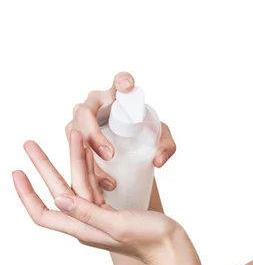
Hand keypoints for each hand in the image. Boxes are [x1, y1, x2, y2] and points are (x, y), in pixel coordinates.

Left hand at [12, 129, 181, 264]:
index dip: (26, 194)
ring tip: (66, 137)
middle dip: (43, 167)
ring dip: (71, 160)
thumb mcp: (118, 225)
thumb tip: (58, 199)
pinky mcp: (114, 211)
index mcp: (83, 229)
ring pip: (78, 184)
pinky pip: (95, 186)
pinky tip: (88, 154)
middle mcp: (87, 222)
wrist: (173, 249)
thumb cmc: (150, 240)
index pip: (43, 213)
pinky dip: (90, 167)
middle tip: (29, 144)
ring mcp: (100, 216)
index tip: (17, 171)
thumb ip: (88, 213)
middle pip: (57, 192)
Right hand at [65, 71, 175, 197]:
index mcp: (117, 96)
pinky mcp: (75, 138)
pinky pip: (73, 149)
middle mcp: (95, 104)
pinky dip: (86, 167)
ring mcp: (81, 120)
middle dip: (94, 135)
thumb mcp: (161, 139)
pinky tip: (103, 182)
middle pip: (85, 113)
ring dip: (87, 154)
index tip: (127, 85)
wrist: (131, 147)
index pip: (119, 82)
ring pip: (74, 132)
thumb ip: (166, 147)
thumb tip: (158, 160)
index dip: (121, 81)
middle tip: (110, 155)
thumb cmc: (145, 134)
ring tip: (108, 174)